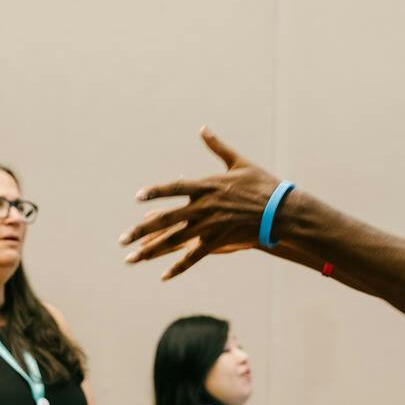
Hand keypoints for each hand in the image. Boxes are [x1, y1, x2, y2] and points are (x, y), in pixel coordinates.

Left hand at [120, 127, 282, 279]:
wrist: (282, 210)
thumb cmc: (263, 184)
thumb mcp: (239, 162)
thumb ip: (217, 147)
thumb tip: (203, 128)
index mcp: (207, 185)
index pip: (174, 188)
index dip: (155, 192)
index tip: (138, 198)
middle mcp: (203, 206)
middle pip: (166, 218)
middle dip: (141, 230)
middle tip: (122, 239)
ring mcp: (210, 225)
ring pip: (174, 240)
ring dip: (151, 250)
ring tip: (131, 259)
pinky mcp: (218, 241)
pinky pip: (195, 257)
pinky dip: (179, 267)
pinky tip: (163, 276)